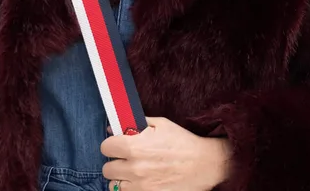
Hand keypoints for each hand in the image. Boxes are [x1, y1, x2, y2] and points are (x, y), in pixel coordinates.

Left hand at [100, 117, 230, 190]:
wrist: (204, 164)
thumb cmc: (182, 142)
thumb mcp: (160, 125)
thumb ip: (135, 124)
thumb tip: (114, 128)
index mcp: (134, 147)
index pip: (105, 148)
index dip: (111, 145)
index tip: (117, 145)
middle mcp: (134, 168)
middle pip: (107, 169)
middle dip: (115, 162)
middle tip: (126, 160)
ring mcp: (141, 186)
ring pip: (114, 186)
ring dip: (121, 179)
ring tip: (132, 173)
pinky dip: (130, 189)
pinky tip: (139, 183)